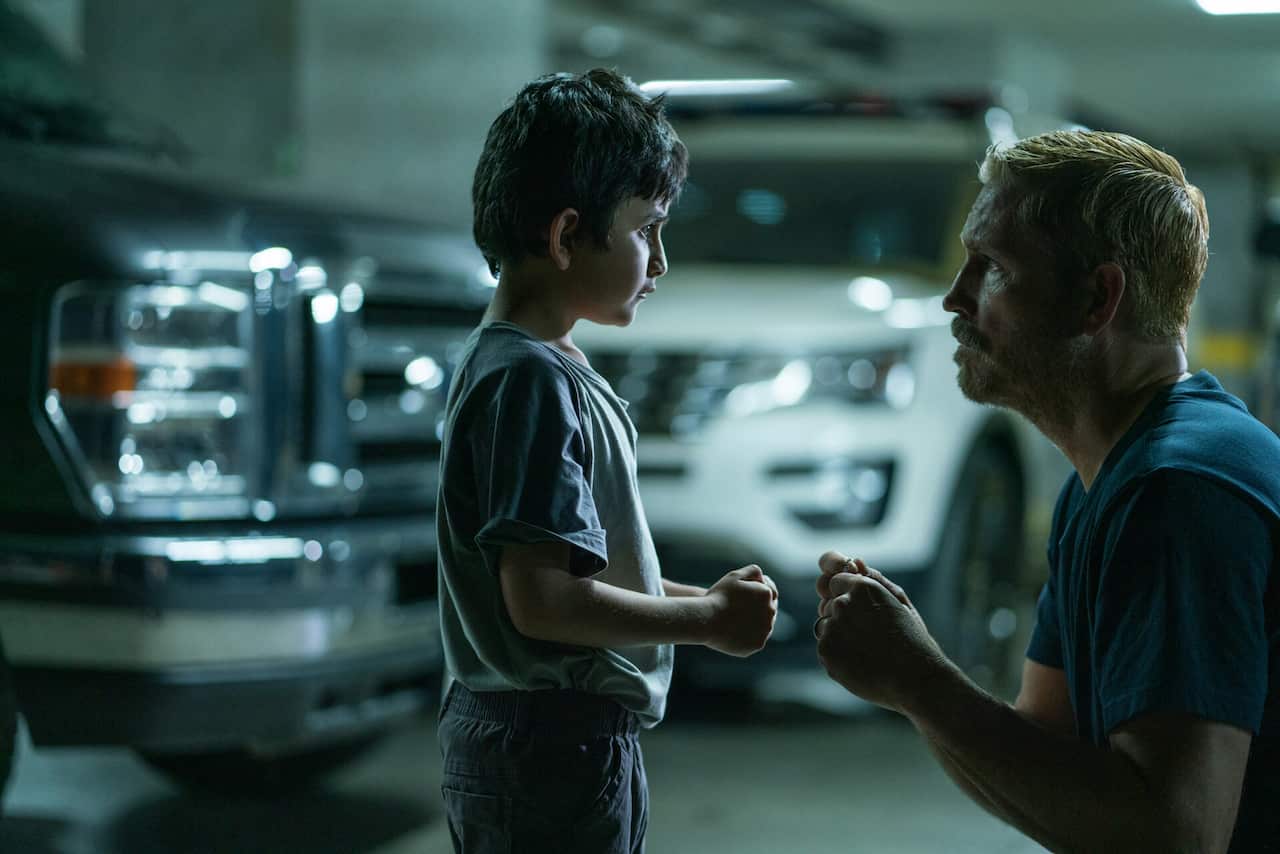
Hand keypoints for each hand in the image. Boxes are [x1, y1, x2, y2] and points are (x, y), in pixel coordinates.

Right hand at [703, 564, 777, 656]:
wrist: (707, 619)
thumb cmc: (719, 596)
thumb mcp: (734, 576)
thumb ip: (752, 571)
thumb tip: (763, 577)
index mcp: (767, 594)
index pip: (771, 592)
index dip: (759, 592)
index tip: (747, 595)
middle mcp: (771, 612)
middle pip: (769, 610)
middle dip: (759, 608)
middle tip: (744, 608)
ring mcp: (765, 630)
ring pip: (764, 625)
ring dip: (756, 622)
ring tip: (740, 621)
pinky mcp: (758, 644)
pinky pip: (756, 639)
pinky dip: (750, 636)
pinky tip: (738, 632)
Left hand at [813, 551, 946, 712]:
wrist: (916, 678)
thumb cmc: (912, 639)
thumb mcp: (899, 603)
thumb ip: (874, 581)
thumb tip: (854, 560)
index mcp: (861, 586)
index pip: (835, 582)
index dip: (848, 598)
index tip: (865, 615)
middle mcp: (843, 603)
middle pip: (829, 605)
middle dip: (843, 618)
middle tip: (870, 637)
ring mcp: (832, 627)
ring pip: (825, 627)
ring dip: (839, 636)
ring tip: (868, 651)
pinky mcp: (826, 650)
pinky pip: (825, 648)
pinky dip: (838, 656)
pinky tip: (861, 663)